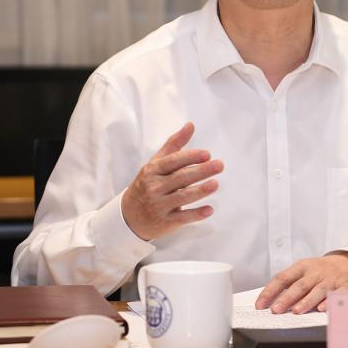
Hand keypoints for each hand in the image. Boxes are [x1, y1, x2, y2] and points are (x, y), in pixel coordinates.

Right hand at [120, 122, 222, 240]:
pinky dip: (196, 214)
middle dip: (201, 171)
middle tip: (219, 165)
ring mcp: (158, 206)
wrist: (128, 216)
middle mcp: (154, 188)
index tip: (207, 154)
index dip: (190, 157)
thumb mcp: (156, 163)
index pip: (172, 162)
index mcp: (152, 171)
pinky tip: (209, 209)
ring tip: (215, 184)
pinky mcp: (165, 222)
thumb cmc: (146, 185)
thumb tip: (191, 125)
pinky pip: (182, 218)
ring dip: (200, 191)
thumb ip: (174, 144)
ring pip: (182, 197)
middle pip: (180, 178)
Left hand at [254, 252, 347, 314]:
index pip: (283, 278)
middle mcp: (316, 272)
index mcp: (303, 266)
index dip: (270, 291)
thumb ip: (290, 284)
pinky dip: (329, 302)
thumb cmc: (321, 272)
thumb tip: (270, 301)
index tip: (260, 304)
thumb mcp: (305, 271)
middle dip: (287, 298)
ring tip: (296, 311)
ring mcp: (331, 279)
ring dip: (307, 301)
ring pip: (318, 290)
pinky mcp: (346, 287)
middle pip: (300, 285)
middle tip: (276, 310)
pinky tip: (322, 309)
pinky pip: (337, 295)